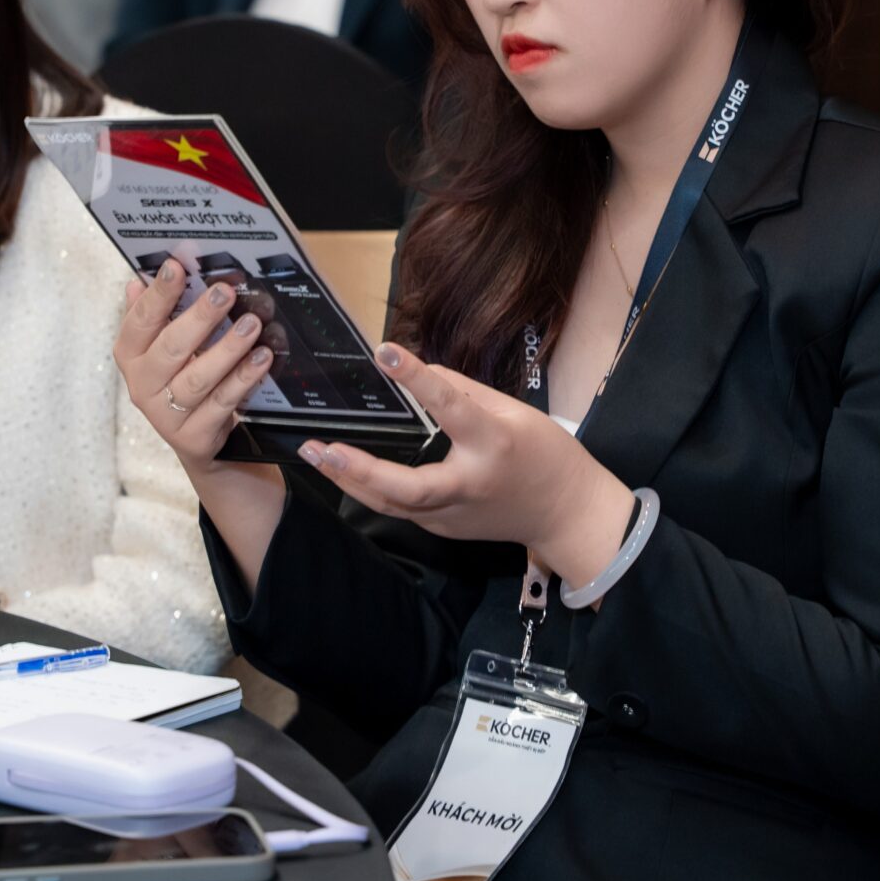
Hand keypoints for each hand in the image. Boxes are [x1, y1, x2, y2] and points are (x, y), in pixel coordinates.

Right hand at [113, 258, 283, 523]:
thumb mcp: (166, 348)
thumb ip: (155, 314)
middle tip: (225, 292)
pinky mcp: (194, 437)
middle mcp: (141, 387)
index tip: (177, 266)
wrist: (200, 442)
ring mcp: (166, 416)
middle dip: (199, 317)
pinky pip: (222, 402)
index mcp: (131, 357)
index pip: (140, 321)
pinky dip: (243, 379)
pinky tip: (262, 358)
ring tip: (252, 325)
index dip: (158, 293)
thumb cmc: (182, 379)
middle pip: (170, 348)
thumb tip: (139, 278)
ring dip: (227, 349)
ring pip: (197, 378)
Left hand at [299, 345, 635, 589]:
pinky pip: (401, 509)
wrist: (564, 511)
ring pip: (392, 504)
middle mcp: (469, 484)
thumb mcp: (515, 412)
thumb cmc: (545, 454)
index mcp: (492, 444)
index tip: (385, 352)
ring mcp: (454, 514)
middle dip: (359, 469)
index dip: (417, 378)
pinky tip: (345, 470)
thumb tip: (424, 373)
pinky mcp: (444, 528)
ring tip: (315, 454)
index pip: (450, 406)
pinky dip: (371, 489)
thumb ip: (465, 392)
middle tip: (322, 448)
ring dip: (350, 480)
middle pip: (407, 487)